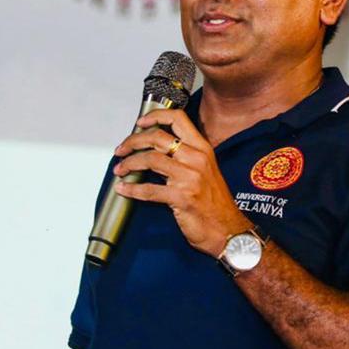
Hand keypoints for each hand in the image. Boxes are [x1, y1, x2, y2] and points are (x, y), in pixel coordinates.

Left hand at [112, 109, 251, 256]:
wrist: (228, 231)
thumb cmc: (216, 204)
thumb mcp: (206, 171)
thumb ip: (186, 157)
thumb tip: (157, 149)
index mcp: (203, 149)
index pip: (178, 119)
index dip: (155, 116)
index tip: (140, 122)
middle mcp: (196, 159)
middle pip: (157, 137)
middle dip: (133, 141)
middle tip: (122, 149)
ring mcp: (190, 178)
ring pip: (150, 159)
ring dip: (129, 163)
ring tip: (120, 169)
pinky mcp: (182, 198)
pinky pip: (149, 190)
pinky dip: (132, 189)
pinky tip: (123, 189)